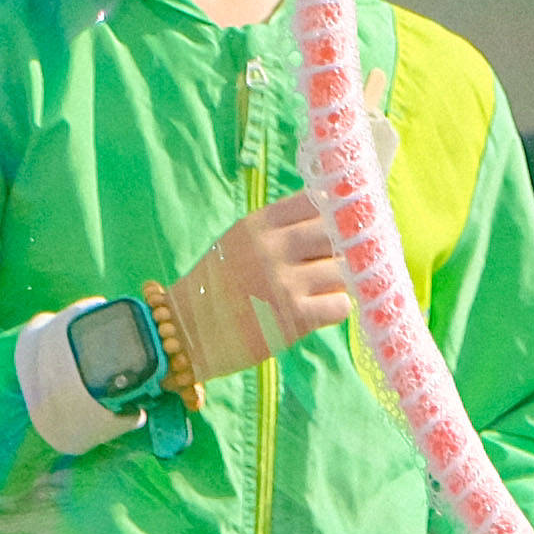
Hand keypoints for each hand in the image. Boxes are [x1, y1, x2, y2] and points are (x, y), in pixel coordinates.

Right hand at [161, 196, 362, 388]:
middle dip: (346, 247)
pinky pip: (340, 305)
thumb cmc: (218, 286)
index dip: (337, 212)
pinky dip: (336, 308)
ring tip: (325, 289)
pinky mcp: (294, 317)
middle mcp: (272, 248)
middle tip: (341, 261)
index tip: (345, 223)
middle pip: (338, 234)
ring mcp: (284, 283)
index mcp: (259, 225)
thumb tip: (332, 218)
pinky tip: (319, 310)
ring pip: (344, 270)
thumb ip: (280, 230)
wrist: (187, 332)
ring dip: (342, 281)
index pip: (316, 201)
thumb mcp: (240, 243)